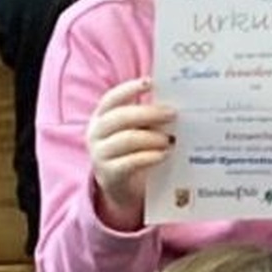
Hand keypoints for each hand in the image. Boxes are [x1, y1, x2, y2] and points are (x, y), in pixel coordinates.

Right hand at [86, 76, 176, 224]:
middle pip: (121, 117)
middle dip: (149, 113)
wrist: (123, 188)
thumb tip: (174, 106)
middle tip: (173, 113)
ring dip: (152, 137)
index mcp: (102, 116)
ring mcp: (100, 154)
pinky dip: (149, 157)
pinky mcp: (109, 175)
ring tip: (171, 139)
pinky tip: (164, 155)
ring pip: (127, 139)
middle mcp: (96, 133)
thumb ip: (149, 118)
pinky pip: (130, 162)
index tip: (151, 82)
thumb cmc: (134, 151)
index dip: (130, 89)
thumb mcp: (138, 130)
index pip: (112, 98)